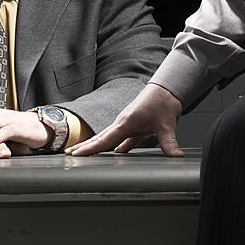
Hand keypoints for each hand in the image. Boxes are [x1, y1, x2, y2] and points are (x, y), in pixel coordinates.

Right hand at [65, 84, 183, 156]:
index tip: (74, 153)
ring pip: (110, 138)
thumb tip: (175, 156)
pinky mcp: (136, 126)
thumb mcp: (166, 125)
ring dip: (98, 146)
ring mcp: (129, 124)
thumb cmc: (163, 101)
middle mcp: (123, 123)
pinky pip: (124, 139)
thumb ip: (169, 143)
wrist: (168, 88)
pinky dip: (118, 147)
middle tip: (69, 154)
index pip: (103, 139)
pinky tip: (117, 154)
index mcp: (125, 122)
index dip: (89, 147)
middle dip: (85, 146)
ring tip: (87, 154)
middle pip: (101, 138)